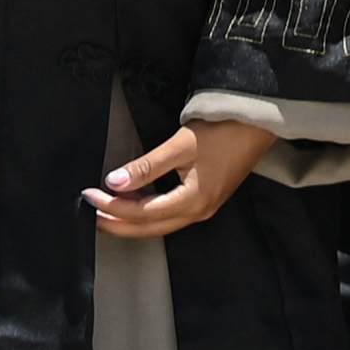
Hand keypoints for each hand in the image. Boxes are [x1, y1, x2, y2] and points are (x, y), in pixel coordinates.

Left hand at [88, 109, 279, 237]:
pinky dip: (149, 213)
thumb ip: (146, 166)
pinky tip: (137, 203)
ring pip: (160, 224)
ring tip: (108, 211)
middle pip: (150, 227)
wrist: (259, 121)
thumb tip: (114, 182)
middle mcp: (199, 210)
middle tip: (91, 212)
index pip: (142, 212)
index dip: (113, 206)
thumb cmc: (224, 130)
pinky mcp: (208, 198)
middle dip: (118, 222)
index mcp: (193, 200)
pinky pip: (171, 215)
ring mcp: (205, 206)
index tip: (90, 195)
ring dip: (132, 220)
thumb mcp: (181, 145)